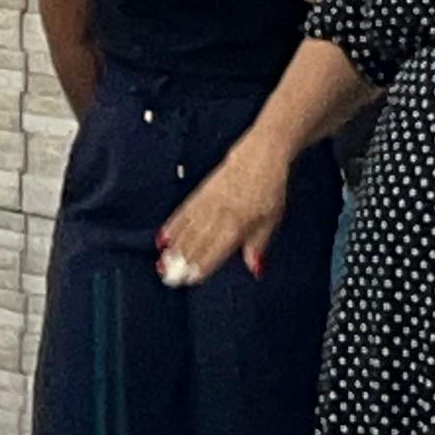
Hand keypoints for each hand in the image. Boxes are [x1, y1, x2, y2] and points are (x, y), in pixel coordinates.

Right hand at [157, 142, 291, 287]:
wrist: (260, 154)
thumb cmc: (269, 187)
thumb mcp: (271, 219)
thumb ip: (258, 244)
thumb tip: (254, 267)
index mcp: (238, 223)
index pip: (215, 250)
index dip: (202, 267)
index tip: (190, 280)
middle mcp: (219, 214)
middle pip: (196, 242)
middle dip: (181, 261)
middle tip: (169, 277)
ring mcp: (207, 202)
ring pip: (186, 229)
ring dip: (173, 247)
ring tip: (162, 261)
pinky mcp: (200, 192)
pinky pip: (183, 212)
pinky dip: (172, 225)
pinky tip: (164, 236)